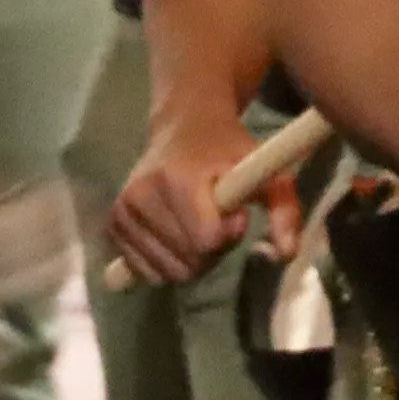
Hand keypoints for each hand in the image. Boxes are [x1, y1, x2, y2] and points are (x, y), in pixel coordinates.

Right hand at [106, 106, 289, 286]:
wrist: (183, 127)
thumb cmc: (228, 150)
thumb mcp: (266, 171)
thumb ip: (283, 210)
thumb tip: (285, 254)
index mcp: (179, 178)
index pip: (206, 240)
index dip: (229, 233)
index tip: (237, 213)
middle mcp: (142, 194)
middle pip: (189, 261)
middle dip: (212, 250)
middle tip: (218, 218)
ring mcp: (123, 211)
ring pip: (167, 272)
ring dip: (191, 259)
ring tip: (197, 223)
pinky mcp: (113, 224)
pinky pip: (145, 272)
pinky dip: (167, 263)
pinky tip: (176, 233)